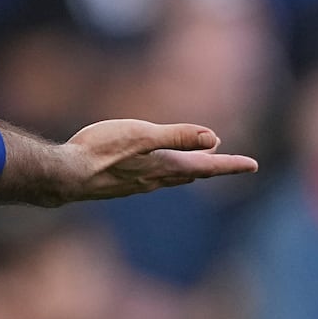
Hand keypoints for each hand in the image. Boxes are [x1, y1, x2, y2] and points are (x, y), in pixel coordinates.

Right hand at [0, 119, 258, 206]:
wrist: (64, 176)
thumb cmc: (100, 152)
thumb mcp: (141, 135)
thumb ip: (176, 136)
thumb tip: (215, 138)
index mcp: (164, 166)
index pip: (205, 166)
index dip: (230, 165)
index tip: (253, 165)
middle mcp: (154, 179)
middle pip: (191, 173)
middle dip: (211, 167)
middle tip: (230, 163)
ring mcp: (136, 183)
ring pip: (171, 177)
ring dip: (188, 170)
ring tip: (197, 164)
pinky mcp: (119, 183)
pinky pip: (151, 179)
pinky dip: (164, 172)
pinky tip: (152, 170)